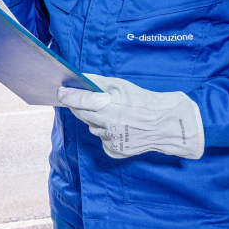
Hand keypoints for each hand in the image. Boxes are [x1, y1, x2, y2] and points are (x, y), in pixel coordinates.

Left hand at [57, 75, 203, 159]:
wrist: (169, 125)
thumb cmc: (145, 102)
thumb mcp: (122, 86)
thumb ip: (98, 82)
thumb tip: (79, 77)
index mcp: (108, 107)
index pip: (79, 100)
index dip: (67, 95)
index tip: (60, 91)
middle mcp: (107, 126)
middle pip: (82, 115)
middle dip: (82, 107)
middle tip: (90, 101)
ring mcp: (110, 141)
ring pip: (93, 128)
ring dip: (97, 121)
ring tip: (115, 115)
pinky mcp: (115, 151)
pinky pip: (102, 140)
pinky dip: (107, 133)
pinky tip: (121, 128)